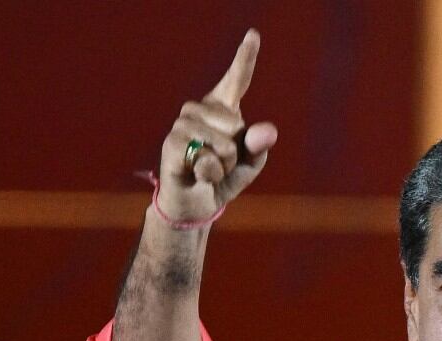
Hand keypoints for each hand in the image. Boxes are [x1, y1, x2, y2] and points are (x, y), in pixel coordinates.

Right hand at [158, 29, 278, 220]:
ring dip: (224, 166)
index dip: (245, 57)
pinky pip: (207, 157)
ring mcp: (184, 123)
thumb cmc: (222, 178)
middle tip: (221, 164)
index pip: (237, 79)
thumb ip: (260, 146)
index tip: (254, 34)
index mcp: (222, 108)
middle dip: (237, 154)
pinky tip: (198, 174)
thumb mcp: (249, 164)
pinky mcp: (174, 142)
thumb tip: (267, 131)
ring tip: (209, 169)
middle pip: (238, 126)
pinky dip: (211, 173)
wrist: (195, 204)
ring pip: (225, 144)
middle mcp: (200, 109)